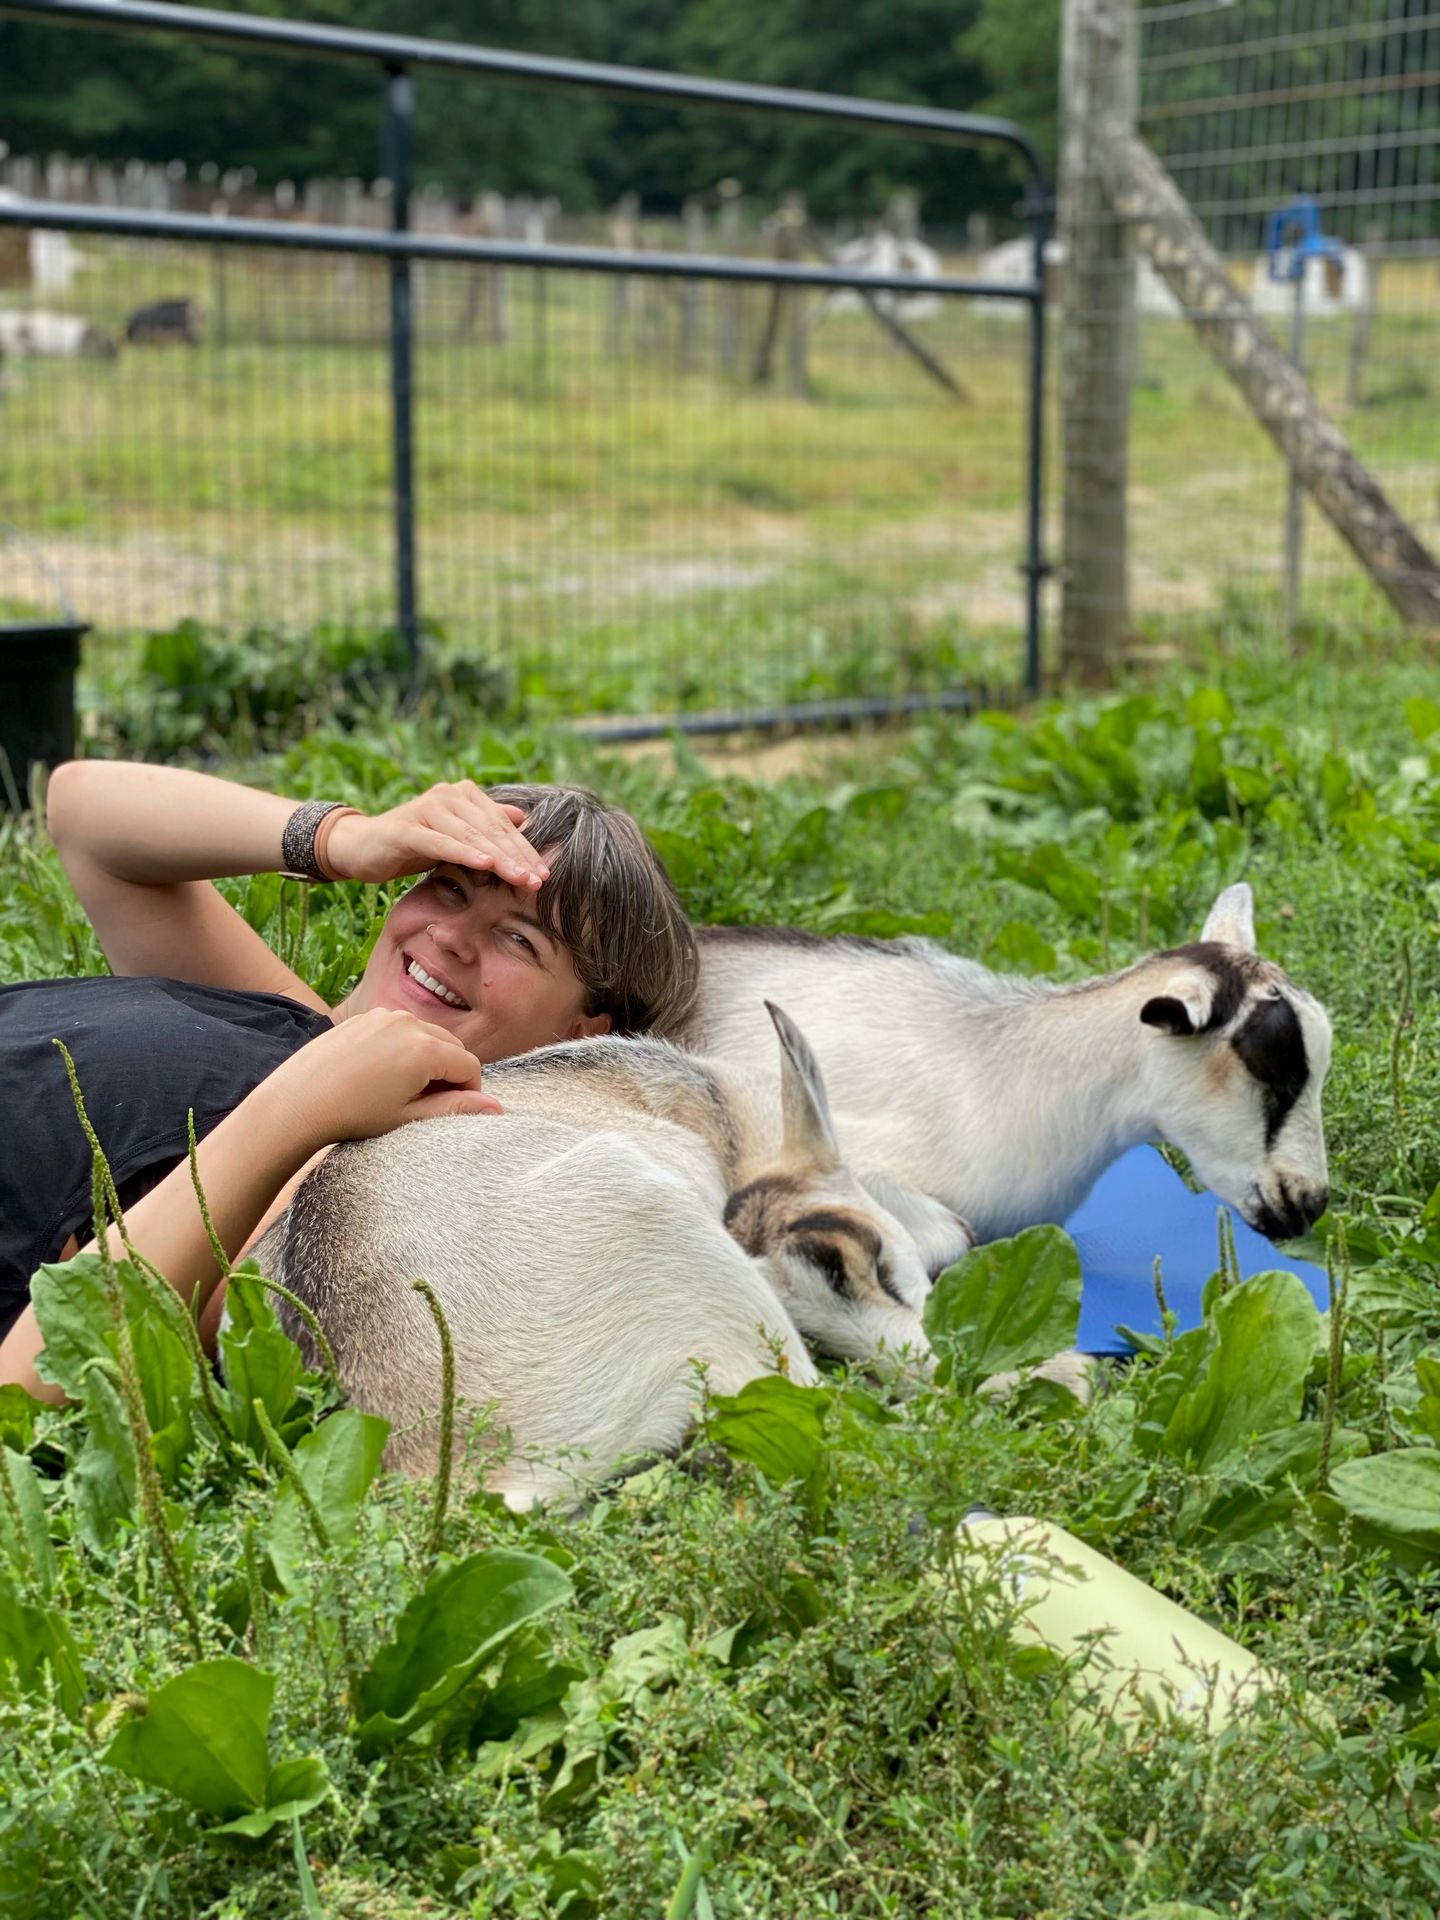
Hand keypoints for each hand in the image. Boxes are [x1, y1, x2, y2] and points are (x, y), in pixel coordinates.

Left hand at [258, 1008, 503, 1152]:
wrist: (295, 1102)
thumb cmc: (352, 1115)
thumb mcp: (408, 1118)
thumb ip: (454, 1109)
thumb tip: (496, 1108)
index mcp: (425, 1049)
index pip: (470, 1066)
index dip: (468, 1092)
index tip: (449, 1111)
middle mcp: (409, 1022)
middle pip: (451, 1046)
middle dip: (450, 1072)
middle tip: (427, 1104)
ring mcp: (385, 1015)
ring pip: (427, 1034)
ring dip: (428, 1058)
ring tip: (403, 1089)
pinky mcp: (365, 1016)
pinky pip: (400, 1028)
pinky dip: (404, 1046)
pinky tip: (380, 1073)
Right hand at [323, 782, 548, 889]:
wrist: (363, 846)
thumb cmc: (414, 843)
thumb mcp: (455, 837)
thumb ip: (485, 826)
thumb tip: (522, 818)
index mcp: (464, 795)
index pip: (503, 825)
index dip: (525, 849)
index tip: (545, 874)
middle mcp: (448, 795)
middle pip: (492, 830)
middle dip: (518, 857)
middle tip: (538, 881)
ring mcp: (427, 809)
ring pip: (472, 836)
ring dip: (499, 859)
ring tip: (520, 878)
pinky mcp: (407, 829)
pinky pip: (442, 841)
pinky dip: (465, 852)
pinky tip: (485, 864)